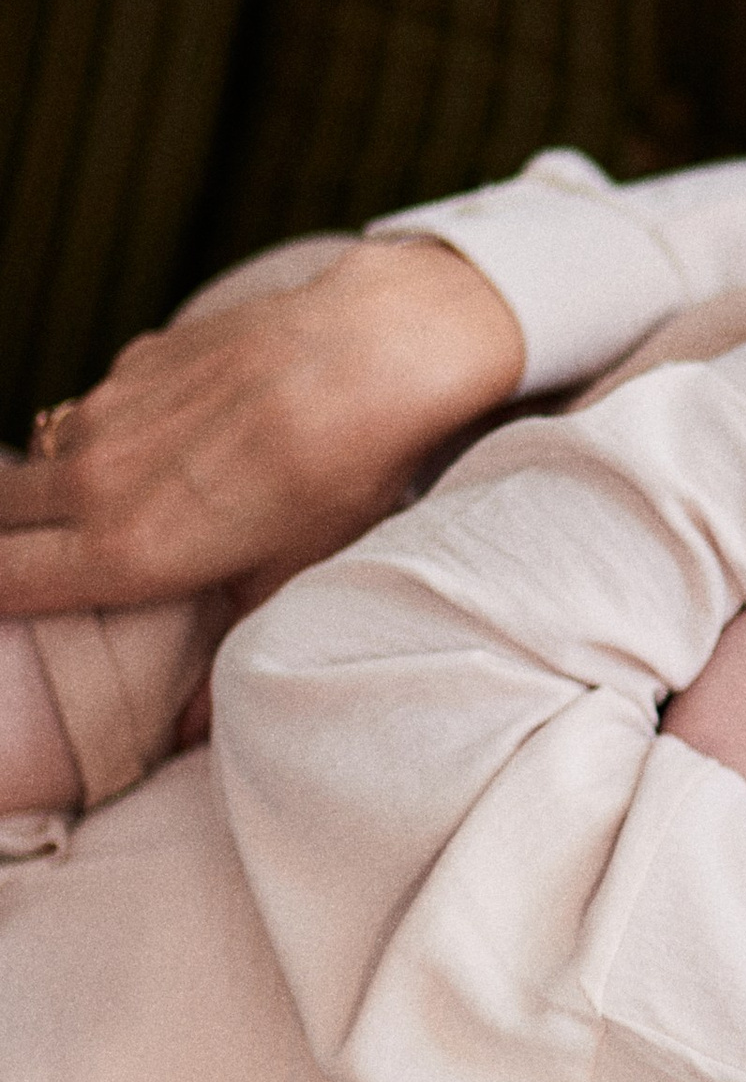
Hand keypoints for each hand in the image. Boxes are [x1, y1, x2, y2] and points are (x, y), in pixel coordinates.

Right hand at [0, 238, 524, 616]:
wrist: (372, 351)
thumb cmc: (341, 474)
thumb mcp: (291, 577)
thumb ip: (226, 646)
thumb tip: (191, 730)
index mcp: (123, 551)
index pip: (3, 583)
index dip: (2, 598)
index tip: (18, 610)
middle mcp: (93, 479)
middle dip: (12, 540)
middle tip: (47, 560)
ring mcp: (105, 411)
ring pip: (42, 460)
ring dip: (57, 487)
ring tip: (114, 506)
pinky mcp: (132, 362)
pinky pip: (93, 411)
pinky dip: (109, 433)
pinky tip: (174, 437)